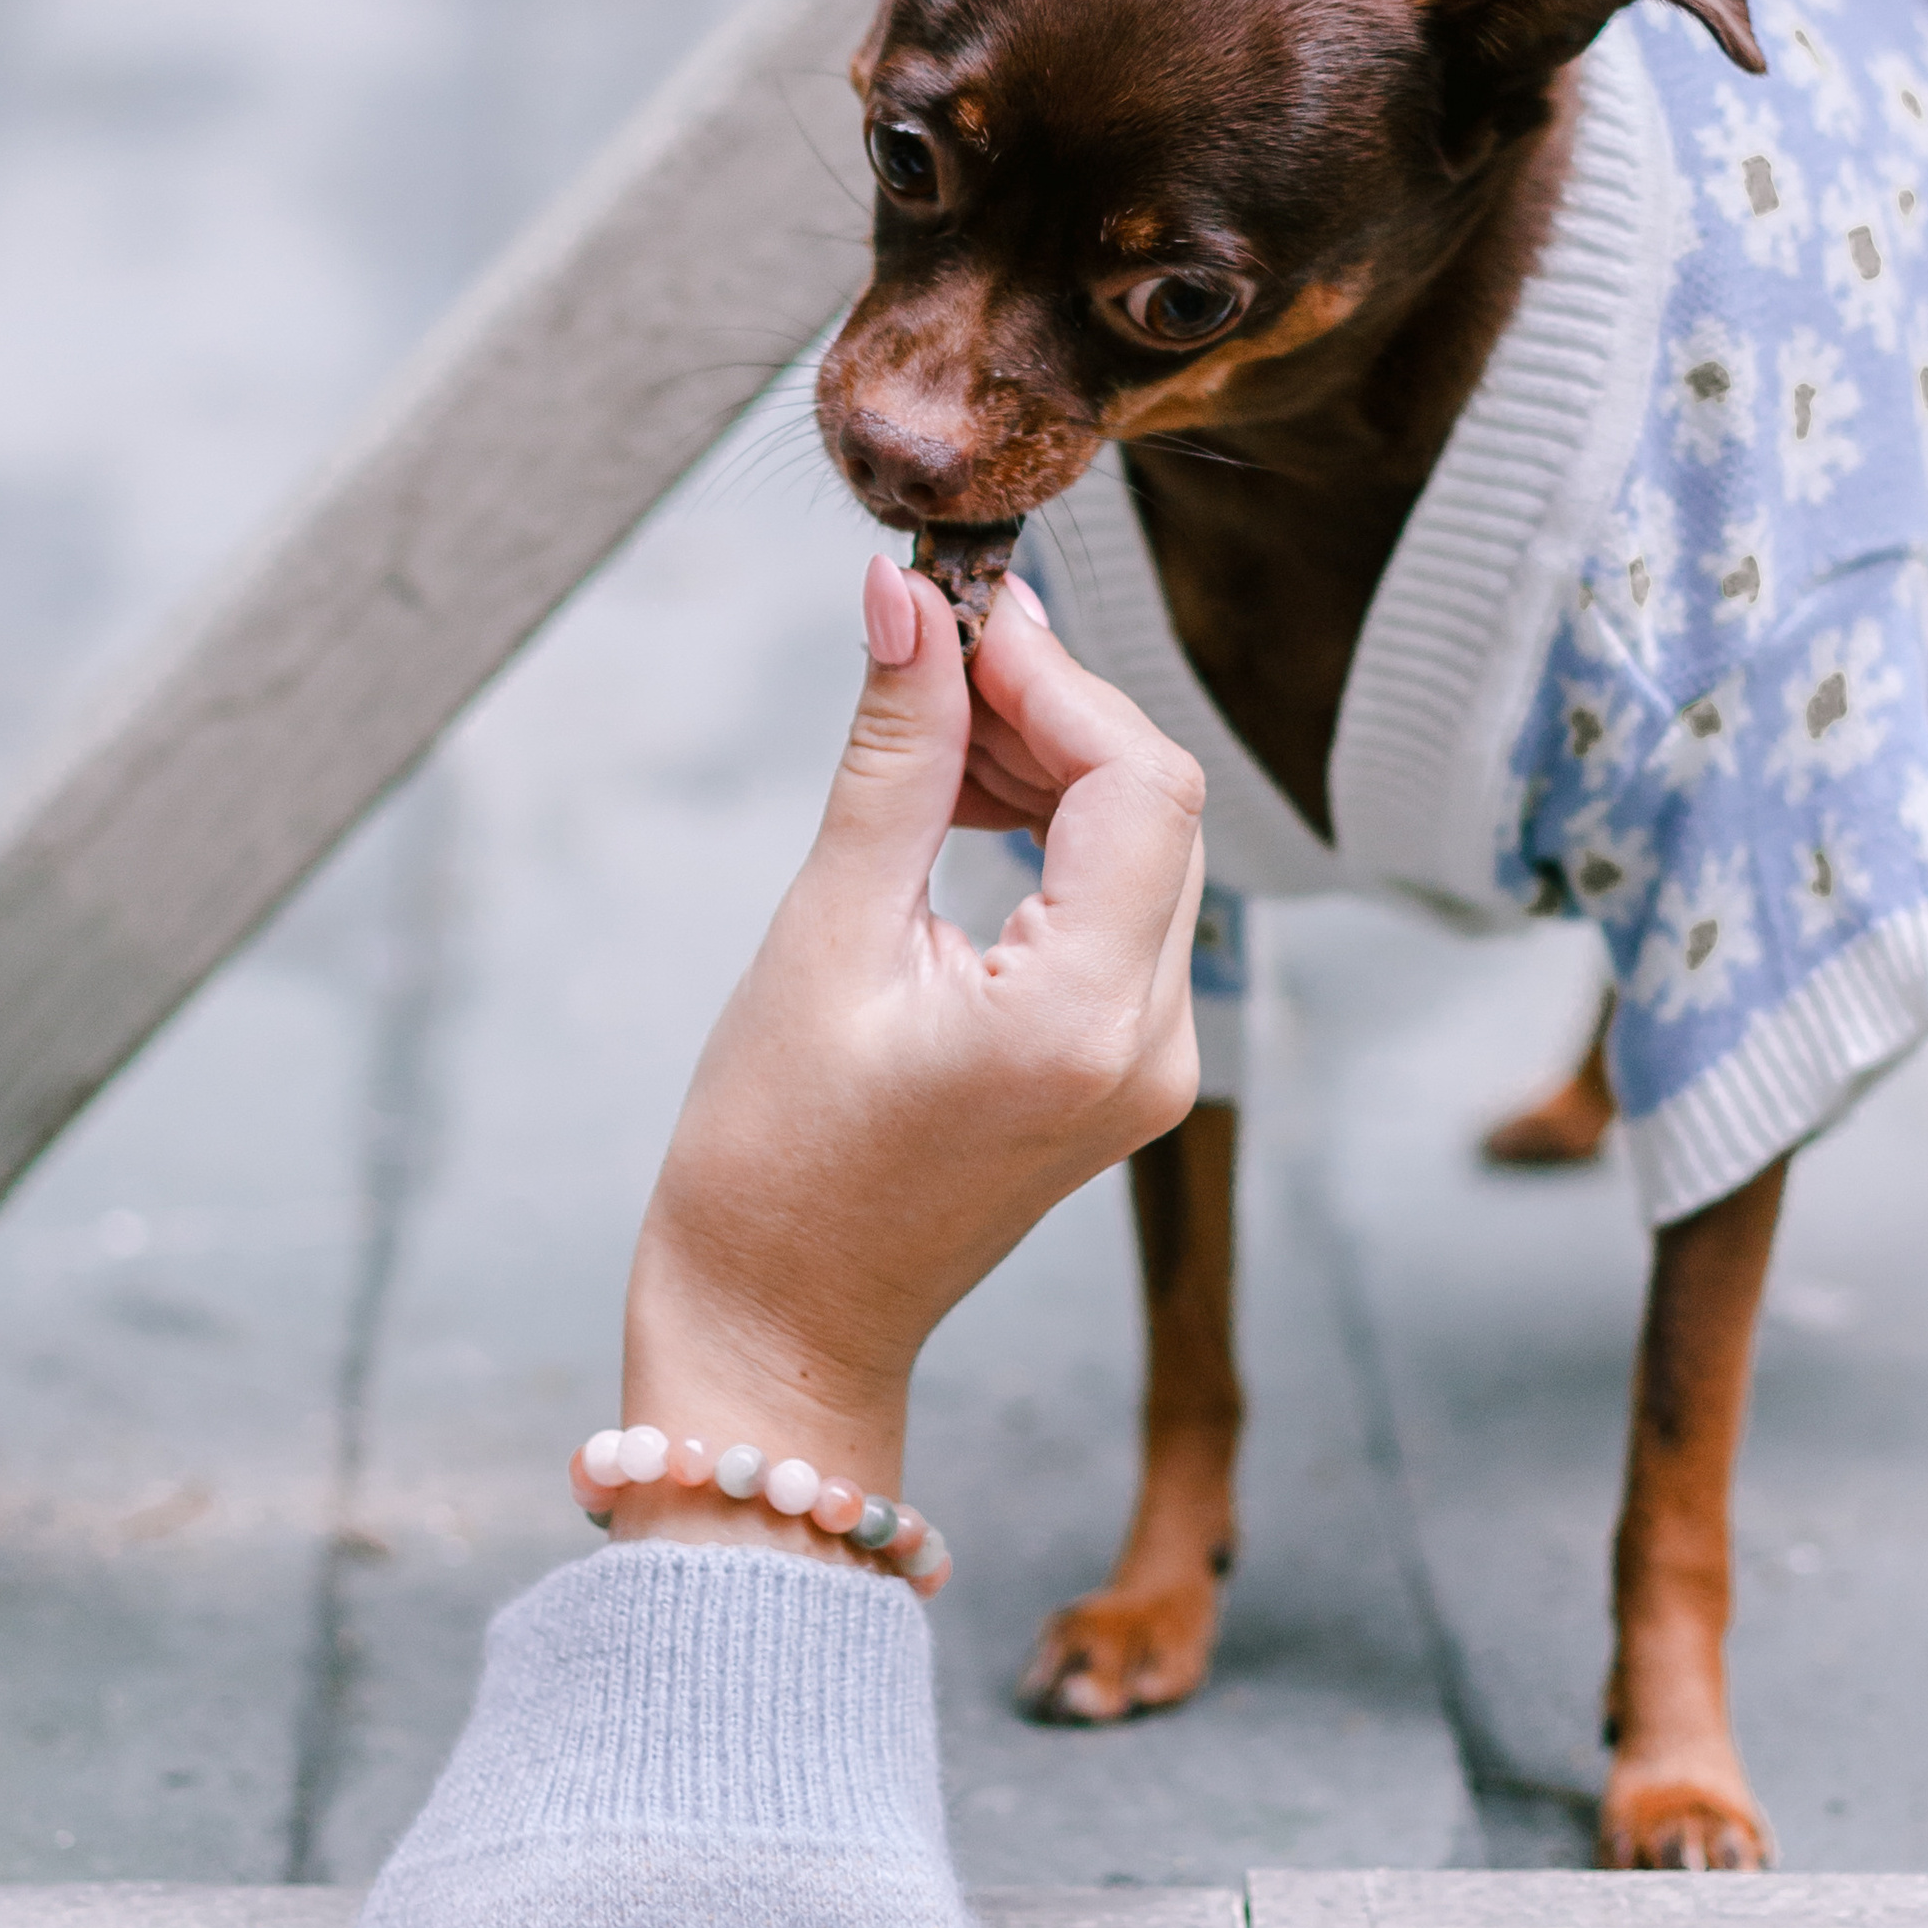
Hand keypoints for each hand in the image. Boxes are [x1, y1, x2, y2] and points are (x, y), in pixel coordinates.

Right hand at [611, 558, 1204, 1546]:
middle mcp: (1153, 1046)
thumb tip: (905, 600)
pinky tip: (968, 803)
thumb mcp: (824, 934)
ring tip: (933, 727)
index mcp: (1084, 1021)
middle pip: (1156, 802)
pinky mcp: (1129, 1069)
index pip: (1135, 778)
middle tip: (931, 649)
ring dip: (1055, 761)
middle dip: (1052, 705)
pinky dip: (1060, 834)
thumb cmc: (771, 1162)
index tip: (955, 609)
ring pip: (1149, 844)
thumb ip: (894, 757)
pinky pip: (1127, 905)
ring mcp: (1154, 1066)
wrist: (780, 1328)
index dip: (1052, 672)